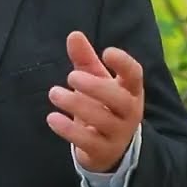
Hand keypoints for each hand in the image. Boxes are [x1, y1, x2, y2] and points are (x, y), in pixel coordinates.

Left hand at [46, 30, 143, 172]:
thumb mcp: (97, 82)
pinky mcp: (103, 151)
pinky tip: (52, 118)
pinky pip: (87, 141)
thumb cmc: (103, 106)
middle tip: (71, 75)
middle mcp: (129, 112)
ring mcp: (118, 134)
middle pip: (119, 99)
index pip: (134, 75)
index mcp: (130, 91)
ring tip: (54, 93)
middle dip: (95, 86)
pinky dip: (68, 129)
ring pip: (101, 120)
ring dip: (75, 104)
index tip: (107, 52)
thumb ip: (85, 60)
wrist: (110, 149)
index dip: (124, 63)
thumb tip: (74, 35)